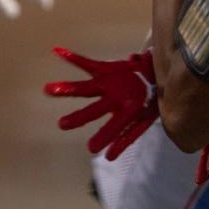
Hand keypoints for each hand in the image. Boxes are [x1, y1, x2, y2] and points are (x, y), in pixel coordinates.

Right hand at [43, 47, 157, 159]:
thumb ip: (125, 139)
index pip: (114, 127)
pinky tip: (57, 51)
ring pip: (86, 87)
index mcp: (129, 110)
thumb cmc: (149, 100)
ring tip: (48, 89)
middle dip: (79, 117)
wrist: (159, 70)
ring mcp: (110, 80)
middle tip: (62, 124)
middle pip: (95, 109)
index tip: (91, 149)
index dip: (103, 138)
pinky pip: (87, 63)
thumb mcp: (143, 122)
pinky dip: (72, 58)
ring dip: (67, 89)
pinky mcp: (106, 69)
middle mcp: (117, 95)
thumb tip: (108, 158)